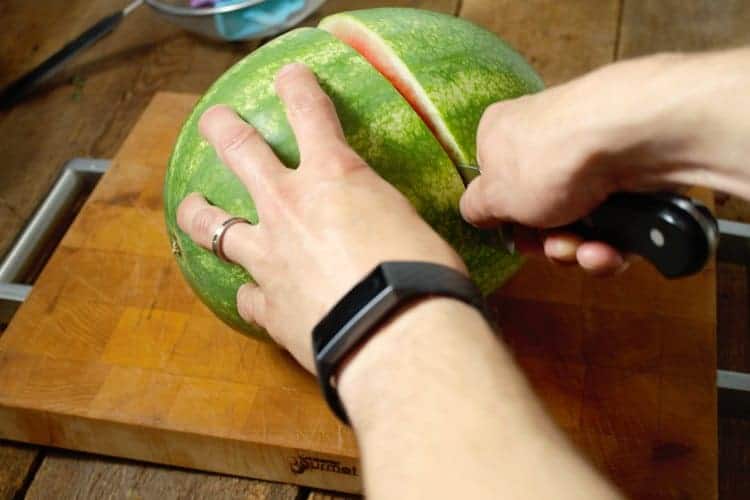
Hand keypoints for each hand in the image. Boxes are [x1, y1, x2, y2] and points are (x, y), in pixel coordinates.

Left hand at [176, 63, 465, 371]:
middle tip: (214, 119)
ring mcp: (269, 257)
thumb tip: (383, 224)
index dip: (297, 87)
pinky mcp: (269, 307)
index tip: (289, 76)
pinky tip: (251, 295)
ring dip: (201, 213)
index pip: (309, 111)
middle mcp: (289, 207)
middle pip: (240, 151)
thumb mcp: (408, 222)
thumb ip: (380, 214)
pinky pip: (247, 297)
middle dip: (224, 127)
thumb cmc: (421, 272)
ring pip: (214, 227)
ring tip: (192, 206)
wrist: (394, 333)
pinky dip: (250, 294)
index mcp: (332, 175)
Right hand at [460, 49, 749, 274]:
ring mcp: (589, 156)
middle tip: (551, 247)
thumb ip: (475, 208)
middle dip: (546, 242)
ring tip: (584, 250)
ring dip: (577, 250)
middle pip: (539, 212)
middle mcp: (544, 140)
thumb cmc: (546, 161)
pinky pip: (612, 223)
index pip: (495, 183)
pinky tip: (608, 250)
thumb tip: (475, 212)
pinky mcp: (629, 175)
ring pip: (577, 224)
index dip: (505, 218)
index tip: (515, 234)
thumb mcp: (492, 195)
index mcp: (501, 134)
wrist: (628, 138)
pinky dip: (609, 243)